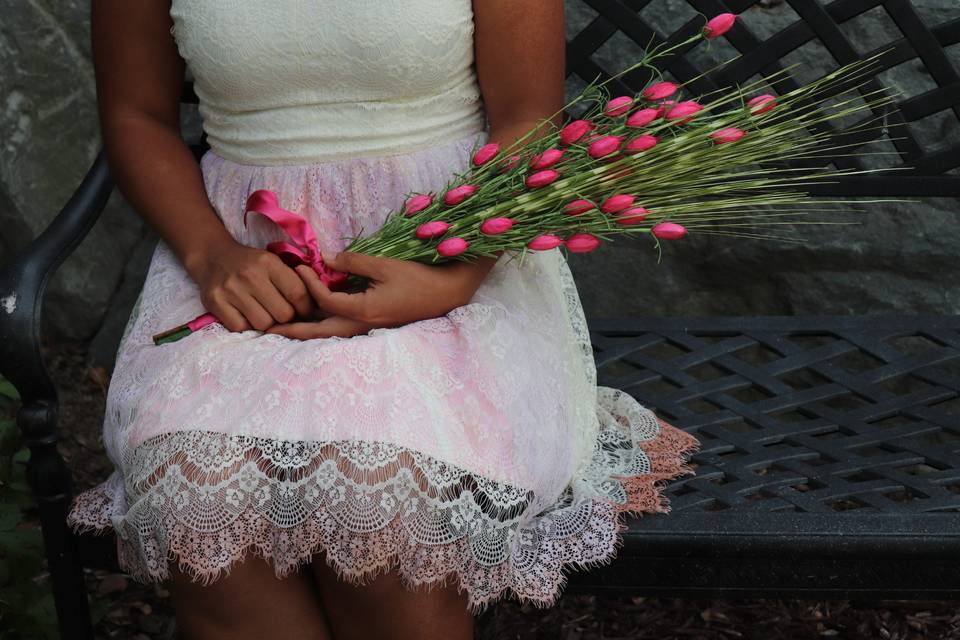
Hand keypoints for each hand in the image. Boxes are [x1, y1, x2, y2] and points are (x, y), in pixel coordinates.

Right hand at [185, 236, 317, 331]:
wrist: (214, 257)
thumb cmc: (252, 264)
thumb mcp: (274, 262)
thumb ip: (295, 279)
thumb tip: (319, 306)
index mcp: (269, 263)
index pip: (298, 294)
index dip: (305, 308)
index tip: (303, 311)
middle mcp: (250, 275)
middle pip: (283, 314)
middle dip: (286, 317)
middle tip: (281, 313)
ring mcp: (231, 289)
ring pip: (263, 324)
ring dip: (266, 323)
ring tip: (263, 313)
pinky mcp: (215, 302)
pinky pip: (241, 328)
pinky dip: (246, 326)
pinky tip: (246, 315)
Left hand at [263, 251, 495, 339]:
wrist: (448, 293)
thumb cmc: (419, 278)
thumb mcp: (384, 265)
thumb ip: (353, 262)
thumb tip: (326, 258)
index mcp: (363, 311)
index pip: (325, 301)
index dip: (309, 285)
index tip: (298, 268)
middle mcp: (362, 326)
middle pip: (318, 333)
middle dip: (291, 330)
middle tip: (264, 328)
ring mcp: (368, 329)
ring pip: (328, 335)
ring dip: (304, 331)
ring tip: (281, 328)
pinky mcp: (373, 326)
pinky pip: (340, 329)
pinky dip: (322, 326)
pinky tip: (312, 319)